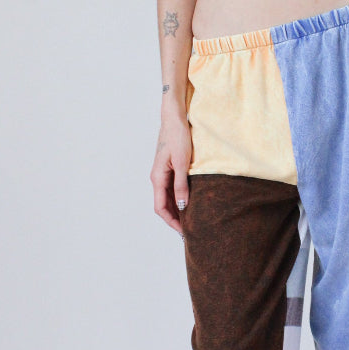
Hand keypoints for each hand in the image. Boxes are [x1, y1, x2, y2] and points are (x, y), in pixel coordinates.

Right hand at [150, 113, 191, 235]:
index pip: (160, 208)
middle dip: (175, 219)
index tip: (183, 231)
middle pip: (163, 205)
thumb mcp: (182, 163)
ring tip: (191, 220)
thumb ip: (181, 185)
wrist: (175, 118)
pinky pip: (172, 188)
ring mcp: (162, 173)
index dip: (171, 221)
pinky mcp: (168, 168)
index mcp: (157, 178)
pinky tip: (190, 203)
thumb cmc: (178, 137)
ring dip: (177, 209)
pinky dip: (179, 198)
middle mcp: (157, 178)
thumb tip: (182, 206)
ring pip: (167, 198)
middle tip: (190, 230)